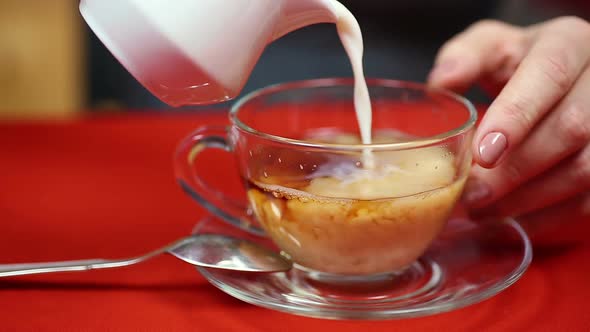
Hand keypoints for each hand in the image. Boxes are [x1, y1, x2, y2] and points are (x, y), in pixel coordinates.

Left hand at [427, 17, 589, 237]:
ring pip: (584, 169)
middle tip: (471, 193)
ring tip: (482, 210)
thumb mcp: (491, 47)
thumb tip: (443, 81)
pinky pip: (589, 199)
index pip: (549, 75)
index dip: (517, 116)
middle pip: (570, 129)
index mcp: (569, 43)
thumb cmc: (519, 64)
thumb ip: (466, 57)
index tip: (483, 153)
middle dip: (515, 169)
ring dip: (528, 198)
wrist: (561, 80)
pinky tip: (511, 217)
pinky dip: (547, 215)